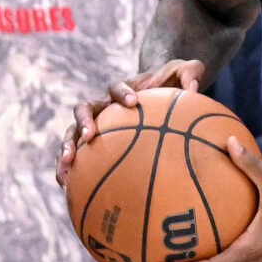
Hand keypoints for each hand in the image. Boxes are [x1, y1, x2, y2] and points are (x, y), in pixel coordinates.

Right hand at [65, 59, 206, 172]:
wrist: (157, 102)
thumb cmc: (171, 88)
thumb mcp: (185, 73)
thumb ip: (191, 73)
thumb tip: (195, 90)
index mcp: (120, 90)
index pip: (116, 87)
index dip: (122, 93)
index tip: (133, 102)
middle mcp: (102, 107)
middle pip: (84, 109)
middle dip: (85, 122)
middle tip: (90, 136)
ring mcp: (94, 126)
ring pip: (72, 134)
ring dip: (67, 148)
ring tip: (66, 166)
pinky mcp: (91, 146)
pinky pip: (75, 157)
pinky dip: (68, 170)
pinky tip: (67, 189)